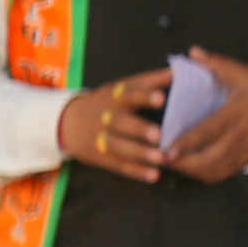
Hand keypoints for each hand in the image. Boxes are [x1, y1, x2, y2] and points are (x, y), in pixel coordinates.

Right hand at [56, 70, 169, 184]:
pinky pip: (118, 165)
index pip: (129, 94)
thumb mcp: (122, 87)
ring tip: (162, 159)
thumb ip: (150, 81)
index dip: (145, 95)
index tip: (162, 98)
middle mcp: (106, 117)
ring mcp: (101, 138)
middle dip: (140, 129)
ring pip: (119, 146)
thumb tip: (179, 71)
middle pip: (121, 122)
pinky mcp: (100, 157)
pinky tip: (154, 175)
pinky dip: (136, 171)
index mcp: (114, 97)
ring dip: (141, 153)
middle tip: (160, 135)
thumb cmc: (108, 102)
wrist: (68, 122)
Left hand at [160, 46, 247, 181]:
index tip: (167, 149)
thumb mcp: (245, 76)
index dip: (187, 142)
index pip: (209, 131)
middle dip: (183, 163)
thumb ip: (217, 64)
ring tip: (170, 163)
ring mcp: (243, 152)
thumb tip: (193, 52)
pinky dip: (202, 175)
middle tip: (160, 158)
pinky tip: (190, 168)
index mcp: (237, 113)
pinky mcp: (245, 162)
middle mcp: (240, 136)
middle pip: (209, 158)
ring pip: (213, 170)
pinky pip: (221, 175)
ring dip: (190, 171)